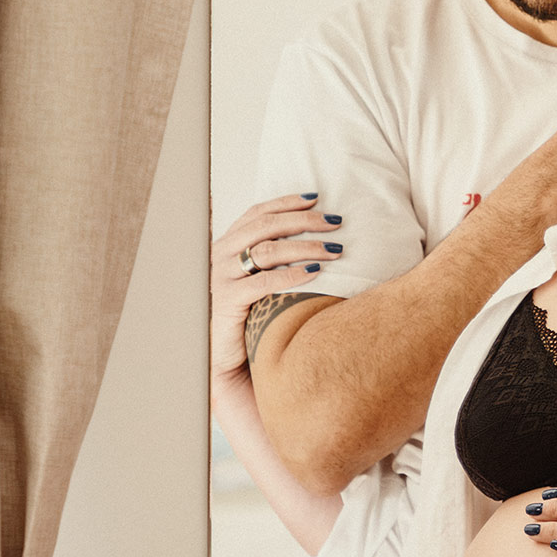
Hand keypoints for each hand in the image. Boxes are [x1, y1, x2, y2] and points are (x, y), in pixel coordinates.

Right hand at [210, 195, 339, 386]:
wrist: (227, 358)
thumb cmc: (249, 316)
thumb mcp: (260, 281)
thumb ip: (275, 259)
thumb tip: (317, 239)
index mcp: (227, 245)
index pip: (257, 213)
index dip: (286, 203)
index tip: (316, 198)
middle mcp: (220, 256)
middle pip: (265, 226)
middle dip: (303, 221)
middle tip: (335, 222)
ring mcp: (221, 278)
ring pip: (267, 251)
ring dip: (305, 247)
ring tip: (335, 249)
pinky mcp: (226, 302)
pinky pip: (263, 283)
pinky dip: (291, 274)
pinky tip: (315, 273)